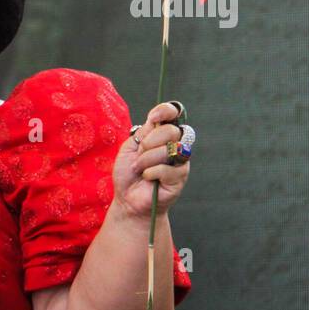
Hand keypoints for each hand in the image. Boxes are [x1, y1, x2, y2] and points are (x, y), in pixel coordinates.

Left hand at [112, 101, 191, 217]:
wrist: (127, 198)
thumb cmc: (128, 172)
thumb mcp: (130, 147)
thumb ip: (144, 132)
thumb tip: (156, 121)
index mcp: (162, 134)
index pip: (173, 114)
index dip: (166, 111)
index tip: (153, 118)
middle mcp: (175, 145)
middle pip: (171, 131)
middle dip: (149, 142)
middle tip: (139, 155)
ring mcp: (180, 161)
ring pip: (169, 149)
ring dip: (147, 159)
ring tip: (139, 169)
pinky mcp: (181, 177)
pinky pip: (167, 168)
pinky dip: (151, 172)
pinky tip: (147, 178)